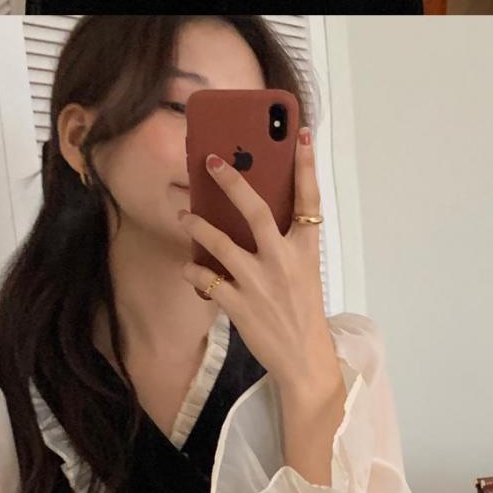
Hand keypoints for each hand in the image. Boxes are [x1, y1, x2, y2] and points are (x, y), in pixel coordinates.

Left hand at [184, 126, 345, 481]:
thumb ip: (286, 241)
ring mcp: (260, 282)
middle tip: (211, 160)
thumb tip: (254, 212)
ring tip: (183, 212)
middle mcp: (284, 260)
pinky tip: (188, 266)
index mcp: (306, 248)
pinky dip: (195, 271)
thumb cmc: (303, 311)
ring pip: (221, 243)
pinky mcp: (240, 305)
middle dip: (232, 182)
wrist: (303, 361)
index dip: (305, 163)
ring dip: (198, 224)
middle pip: (256, 210)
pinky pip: (208, 280)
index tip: (299, 132)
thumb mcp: (305, 270)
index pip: (309, 198)